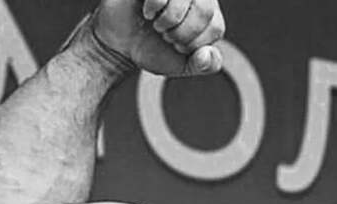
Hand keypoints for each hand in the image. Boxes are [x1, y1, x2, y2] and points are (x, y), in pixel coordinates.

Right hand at [92, 0, 225, 76]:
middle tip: (167, 37)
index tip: (179, 47)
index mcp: (209, 16)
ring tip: (158, 25)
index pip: (216, 27)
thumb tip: (207, 53)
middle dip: (183, 32)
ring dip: (170, 19)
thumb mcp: (184, 65)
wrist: (120, 46)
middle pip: (205, 9)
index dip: (196, 43)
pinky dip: (156, 6)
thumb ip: (206, 65)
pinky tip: (148, 13)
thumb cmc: (154, 50)